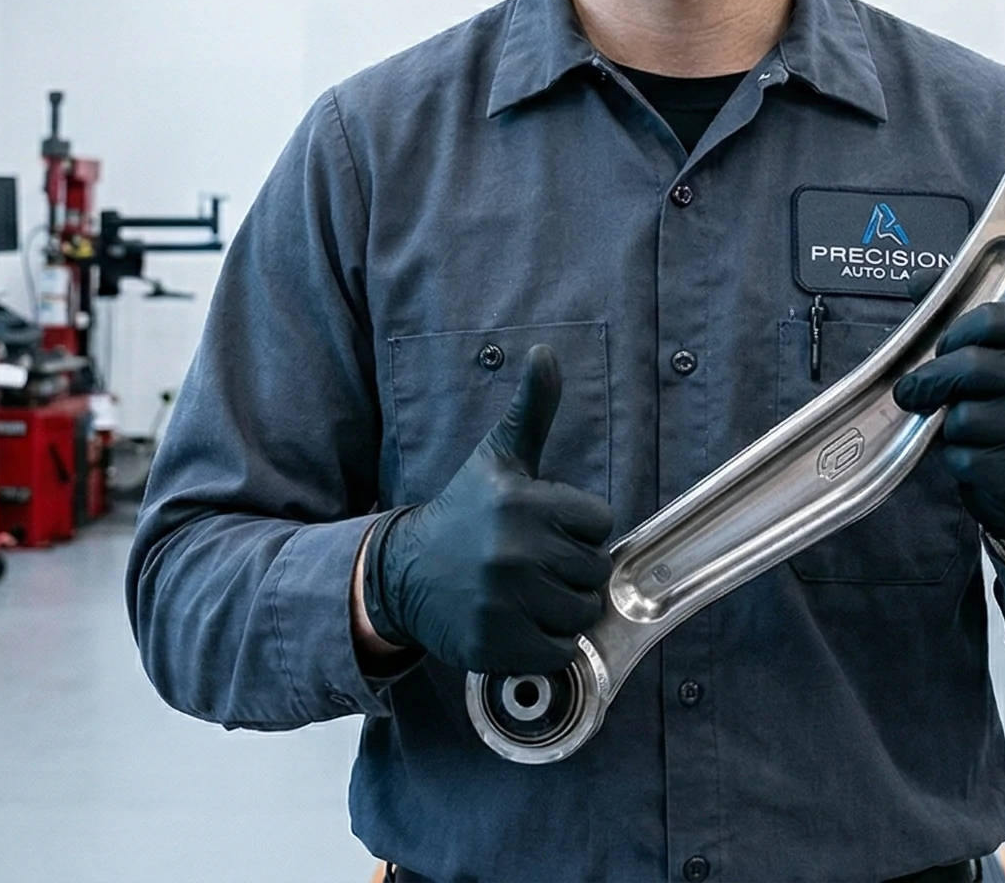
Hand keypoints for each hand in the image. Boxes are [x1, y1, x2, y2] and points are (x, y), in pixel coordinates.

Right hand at [363, 346, 613, 671]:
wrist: (404, 573)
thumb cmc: (464, 514)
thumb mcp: (498, 458)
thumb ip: (532, 409)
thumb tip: (545, 352)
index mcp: (523, 502)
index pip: (600, 523)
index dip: (578, 529)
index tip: (544, 530)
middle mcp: (515, 551)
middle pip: (594, 573)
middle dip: (571, 571)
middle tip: (532, 565)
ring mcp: (505, 601)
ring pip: (580, 614)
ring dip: (561, 610)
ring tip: (525, 594)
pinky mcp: (496, 643)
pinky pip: (558, 652)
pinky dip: (545, 645)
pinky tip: (516, 623)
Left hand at [892, 303, 1004, 541]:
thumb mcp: (1002, 355)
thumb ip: (963, 317)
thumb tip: (918, 282)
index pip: (992, 317)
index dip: (954, 332)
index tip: (943, 348)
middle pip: (971, 366)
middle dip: (932, 380)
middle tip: (915, 390)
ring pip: (965, 417)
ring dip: (950, 425)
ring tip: (965, 426)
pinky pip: (965, 458)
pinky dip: (956, 458)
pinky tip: (975, 456)